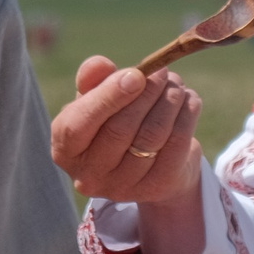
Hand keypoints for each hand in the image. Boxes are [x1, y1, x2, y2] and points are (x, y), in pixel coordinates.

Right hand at [50, 58, 203, 206]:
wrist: (147, 161)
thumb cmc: (112, 120)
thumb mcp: (96, 98)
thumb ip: (92, 78)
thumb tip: (99, 65)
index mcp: (65, 151)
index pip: (78, 125)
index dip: (107, 97)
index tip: (135, 74)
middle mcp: (89, 176)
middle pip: (119, 130)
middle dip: (146, 93)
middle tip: (161, 71)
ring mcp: (123, 188)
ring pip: (152, 136)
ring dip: (169, 101)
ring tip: (175, 83)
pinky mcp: (157, 188)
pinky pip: (177, 145)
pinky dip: (187, 115)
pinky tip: (188, 100)